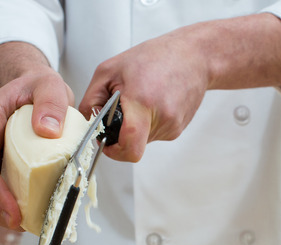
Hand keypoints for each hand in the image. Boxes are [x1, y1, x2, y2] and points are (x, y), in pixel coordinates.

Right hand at [0, 64, 73, 229]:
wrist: (32, 87)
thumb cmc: (38, 86)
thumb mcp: (49, 84)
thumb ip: (51, 103)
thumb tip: (47, 131)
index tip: (13, 213)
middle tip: (24, 225)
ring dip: (2, 214)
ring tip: (30, 223)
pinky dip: (12, 207)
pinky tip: (33, 213)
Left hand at [80, 27, 209, 161]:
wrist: (194, 56)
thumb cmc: (155, 57)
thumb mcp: (110, 69)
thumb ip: (91, 99)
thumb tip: (86, 123)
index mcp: (143, 101)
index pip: (130, 147)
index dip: (114, 152)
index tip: (107, 143)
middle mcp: (162, 118)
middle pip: (133, 144)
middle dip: (122, 133)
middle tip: (123, 109)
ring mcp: (173, 126)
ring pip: (143, 140)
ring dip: (136, 126)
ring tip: (142, 99)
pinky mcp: (179, 128)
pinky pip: (155, 134)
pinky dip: (148, 123)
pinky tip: (154, 102)